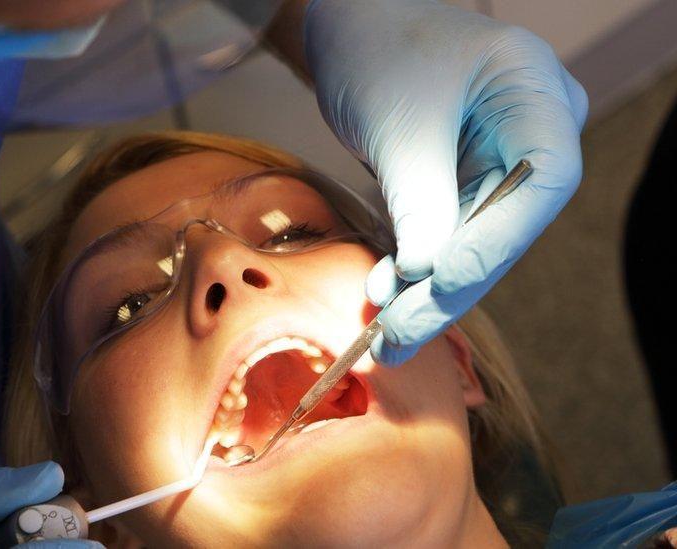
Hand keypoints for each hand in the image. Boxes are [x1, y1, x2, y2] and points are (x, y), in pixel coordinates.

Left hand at [306, 0, 586, 363]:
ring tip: (385, 332)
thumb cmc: (378, 50)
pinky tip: (383, 297)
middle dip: (451, 284)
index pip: (546, 179)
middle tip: (400, 334)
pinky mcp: (466, 180)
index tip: (440, 277)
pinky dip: (414, 268)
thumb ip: (420, 197)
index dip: (498, 237)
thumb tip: (424, 275)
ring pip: (475, 240)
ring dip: (427, 289)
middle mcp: (532, 129)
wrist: (351, 30)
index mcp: (534, 91)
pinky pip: (448, 233)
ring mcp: (502, 158)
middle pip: (508, 224)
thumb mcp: (398, 123)